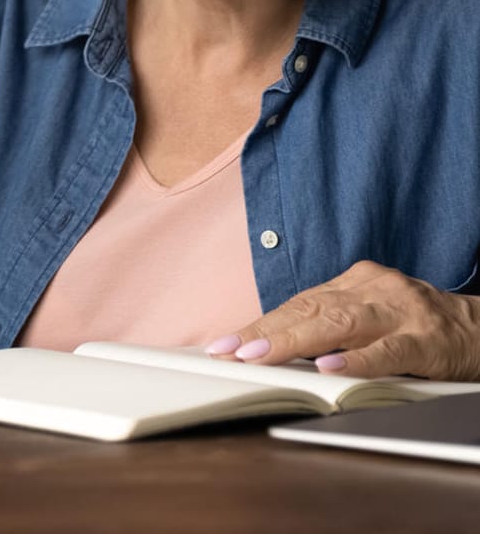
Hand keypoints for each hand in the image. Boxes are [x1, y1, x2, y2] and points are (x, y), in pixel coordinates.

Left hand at [205, 260, 479, 379]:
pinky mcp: (427, 339)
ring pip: (340, 324)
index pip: (297, 304)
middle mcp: (373, 290)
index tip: (224, 344)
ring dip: (295, 341)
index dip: (259, 324)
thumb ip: (329, 326)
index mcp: (354, 282)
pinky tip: (330, 368)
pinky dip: (358, 360)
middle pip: (310, 310)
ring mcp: (400, 312)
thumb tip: (270, 346)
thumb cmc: (415, 325)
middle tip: (230, 350)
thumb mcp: (369, 316)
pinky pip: (389, 350)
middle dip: (265, 332)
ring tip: (261, 355)